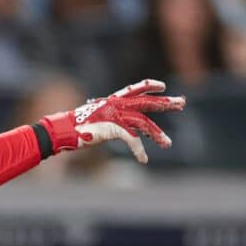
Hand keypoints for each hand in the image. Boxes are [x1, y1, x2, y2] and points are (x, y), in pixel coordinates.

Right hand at [37, 79, 185, 163]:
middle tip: (182, 102)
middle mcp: (117, 104)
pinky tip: (144, 160)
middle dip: (166, 102)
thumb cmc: (77, 127)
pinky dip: (139, 151)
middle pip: (147, 102)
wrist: (64, 130)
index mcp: (113, 100)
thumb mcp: (98, 119)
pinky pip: (133, 139)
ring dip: (157, 134)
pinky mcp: (114, 127)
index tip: (164, 86)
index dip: (150, 86)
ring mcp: (116, 115)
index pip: (136, 88)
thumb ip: (113, 120)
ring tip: (167, 144)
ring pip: (144, 123)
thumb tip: (123, 128)